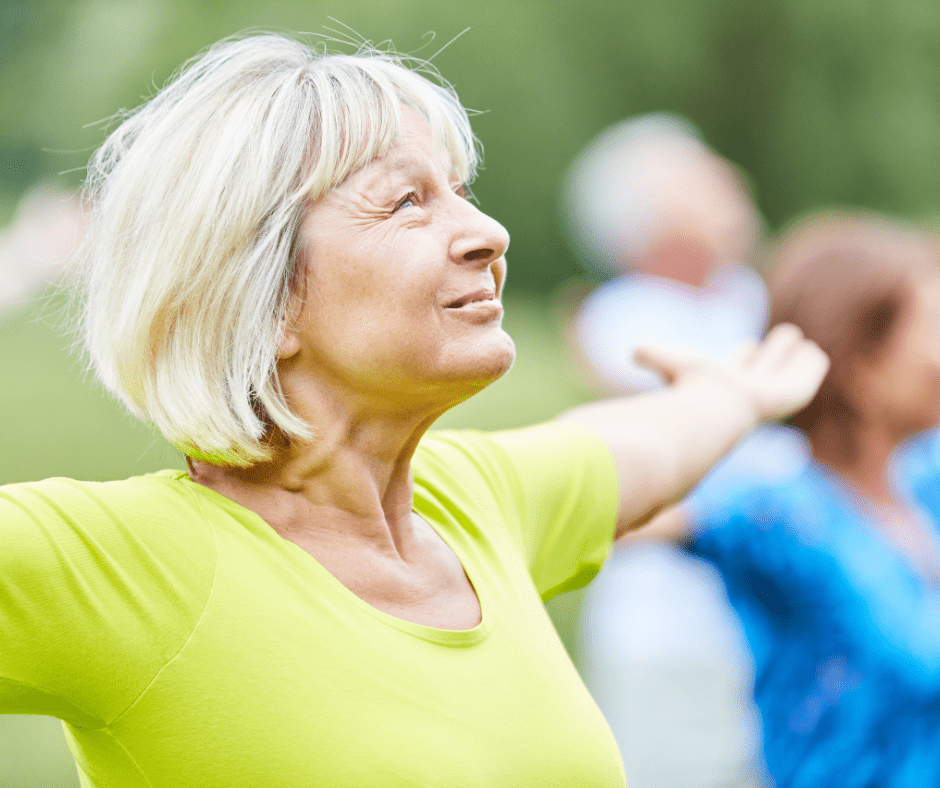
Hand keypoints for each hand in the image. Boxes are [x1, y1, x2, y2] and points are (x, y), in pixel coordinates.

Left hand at [633, 323, 829, 423]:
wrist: (713, 410)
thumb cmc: (690, 390)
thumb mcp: (670, 362)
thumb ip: (654, 355)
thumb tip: (633, 350)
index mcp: (722, 383)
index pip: (737, 368)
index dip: (743, 357)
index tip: (748, 347)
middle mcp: (747, 388)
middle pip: (763, 367)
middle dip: (771, 354)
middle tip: (787, 336)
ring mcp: (770, 393)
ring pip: (783, 372)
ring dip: (791, 358)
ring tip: (804, 344)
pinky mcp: (791, 396)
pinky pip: (805, 378)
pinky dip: (810, 367)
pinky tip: (818, 356)